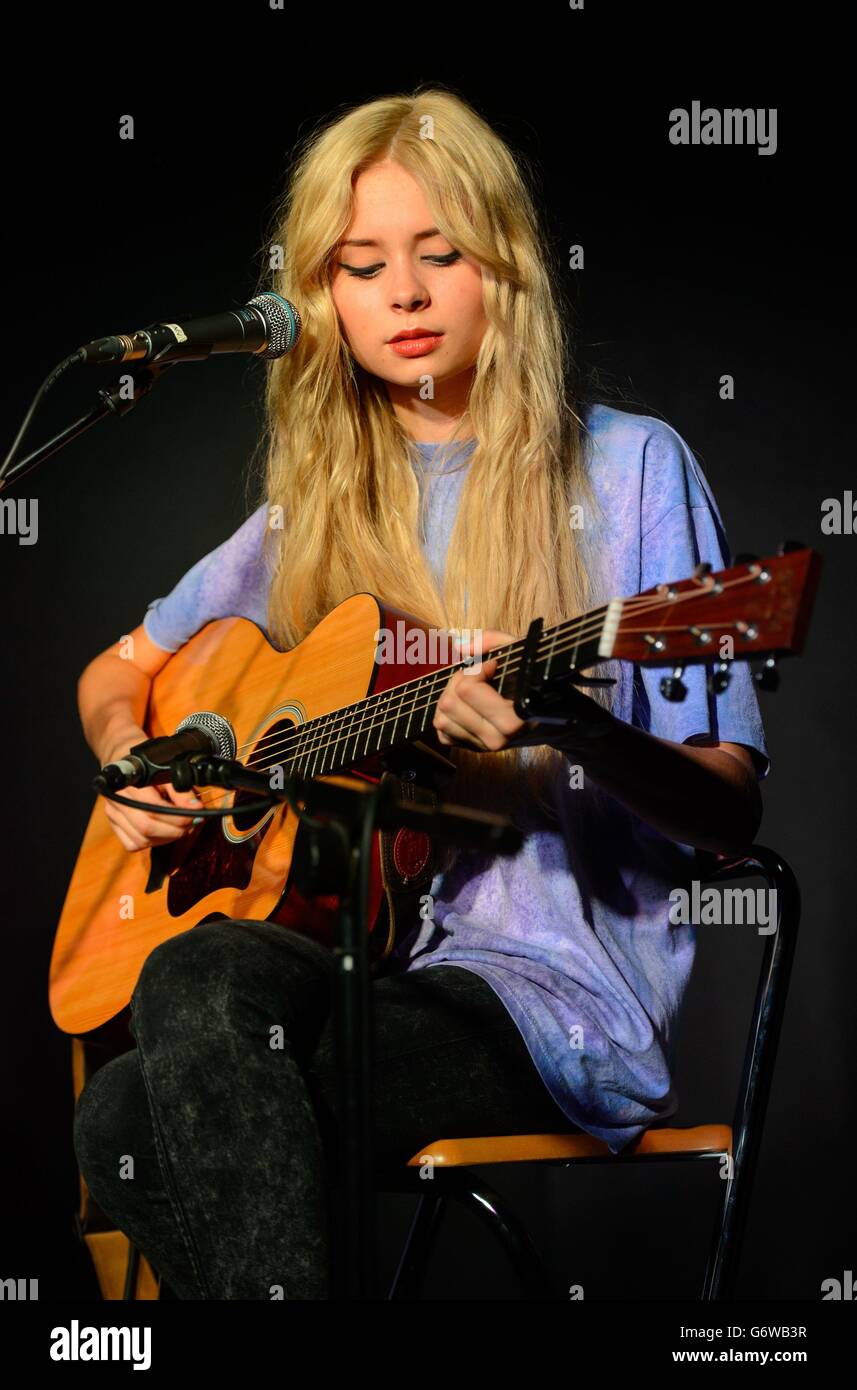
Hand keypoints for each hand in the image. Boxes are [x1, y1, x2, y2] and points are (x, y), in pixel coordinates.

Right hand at [98, 730, 204, 852]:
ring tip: (180, 827)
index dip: (178, 816)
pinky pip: (132, 844)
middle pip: (146, 827)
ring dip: (166, 838)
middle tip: (191, 823)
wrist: (125, 759)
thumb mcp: (167, 769)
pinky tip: (163, 833)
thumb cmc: (148, 763)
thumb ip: (181, 790)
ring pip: (140, 839)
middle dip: (175, 829)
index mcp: (128, 782)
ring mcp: (112, 813)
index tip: (196, 814)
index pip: (154, 808)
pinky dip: (151, 843)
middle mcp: (117, 799)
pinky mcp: (113, 824)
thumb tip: (195, 808)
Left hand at [432, 629, 614, 754]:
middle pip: (449, 703)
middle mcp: (498, 738)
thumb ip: (494, 641)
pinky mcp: (473, 750)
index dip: (476, 668)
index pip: (467, 690)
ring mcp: (484, 747)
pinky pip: (442, 732)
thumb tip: (462, 647)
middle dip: (460, 680)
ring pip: (441, 718)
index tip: (492, 665)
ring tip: (472, 688)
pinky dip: (449, 717)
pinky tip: (467, 706)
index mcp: (513, 718)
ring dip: (451, 697)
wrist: (558, 723)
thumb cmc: (543, 686)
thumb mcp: (527, 654)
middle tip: (478, 674)